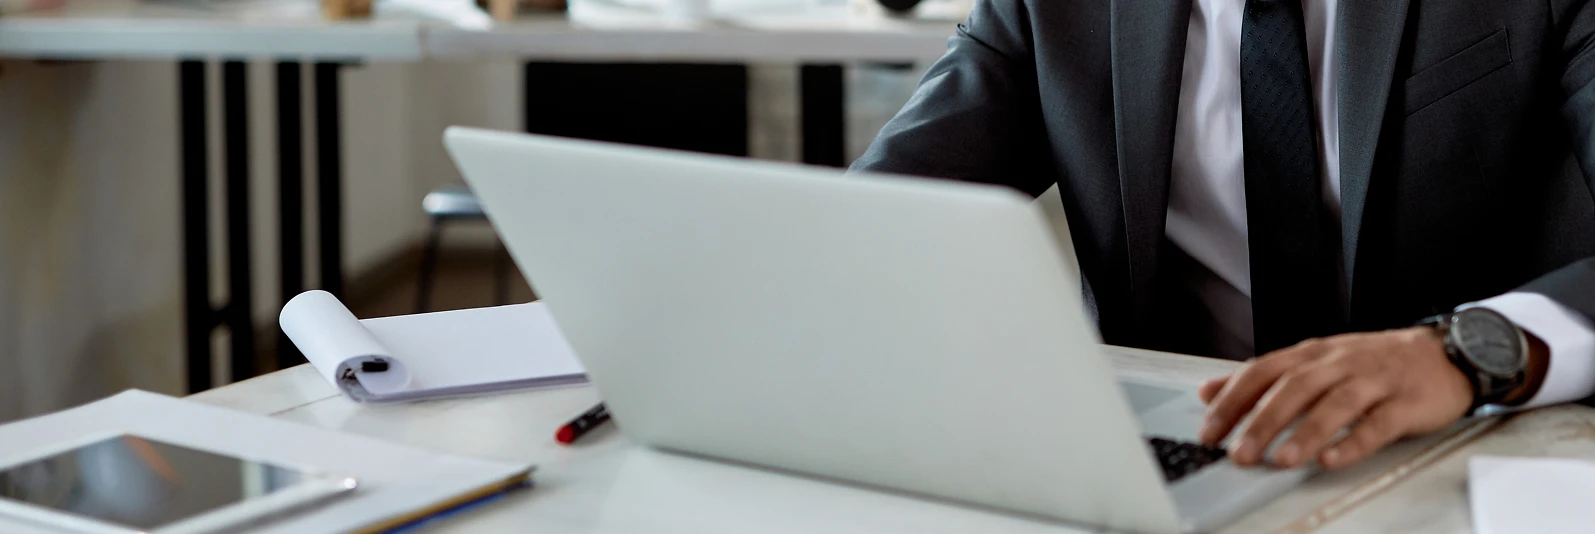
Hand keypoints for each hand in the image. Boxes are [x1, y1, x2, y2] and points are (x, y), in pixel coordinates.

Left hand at [1196, 327, 1471, 469]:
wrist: (1444, 353)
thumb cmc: (1374, 361)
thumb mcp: (1314, 361)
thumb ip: (1263, 377)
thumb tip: (1210, 390)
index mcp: (1312, 354)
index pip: (1262, 371)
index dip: (1233, 400)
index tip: (1209, 431)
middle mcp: (1339, 363)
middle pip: (1295, 388)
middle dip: (1263, 421)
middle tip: (1240, 452)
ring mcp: (1374, 381)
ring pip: (1335, 404)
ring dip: (1306, 433)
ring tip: (1281, 459)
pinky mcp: (1405, 402)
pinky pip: (1378, 423)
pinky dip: (1354, 442)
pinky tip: (1333, 459)